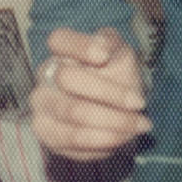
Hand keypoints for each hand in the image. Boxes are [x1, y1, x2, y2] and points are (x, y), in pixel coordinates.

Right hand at [28, 27, 150, 159]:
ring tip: (139, 125)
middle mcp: (45, 77)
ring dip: (112, 121)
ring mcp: (41, 106)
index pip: (59, 40)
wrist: (111, 111)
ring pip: (72, 113)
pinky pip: (74, 141)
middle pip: (67, 79)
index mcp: (60, 50)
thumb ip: (112, 46)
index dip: (80, 47)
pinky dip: (104, 140)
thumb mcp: (120, 54)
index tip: (104, 56)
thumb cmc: (114, 77)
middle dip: (109, 93)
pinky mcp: (46, 134)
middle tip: (139, 103)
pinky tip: (122, 136)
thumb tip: (102, 50)